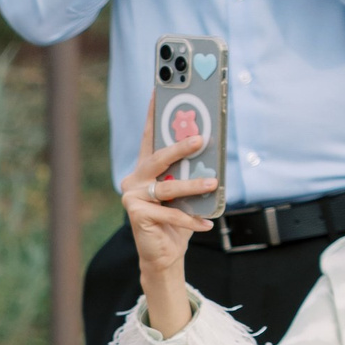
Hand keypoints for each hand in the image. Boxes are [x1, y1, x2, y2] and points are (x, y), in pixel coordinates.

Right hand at [121, 98, 216, 328]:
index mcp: (145, 169)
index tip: (159, 89)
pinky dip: (189, 220)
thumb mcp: (185, 194)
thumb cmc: (176, 221)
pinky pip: (168, 214)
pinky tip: (206, 223)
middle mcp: (135, 179)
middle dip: (181, 146)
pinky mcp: (136, 215)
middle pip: (159, 158)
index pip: (150, 136)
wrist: (164, 255)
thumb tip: (208, 154)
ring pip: (166, 187)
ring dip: (192, 186)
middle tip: (201, 138)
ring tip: (212, 184)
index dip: (154, 113)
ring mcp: (132, 196)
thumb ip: (188, 175)